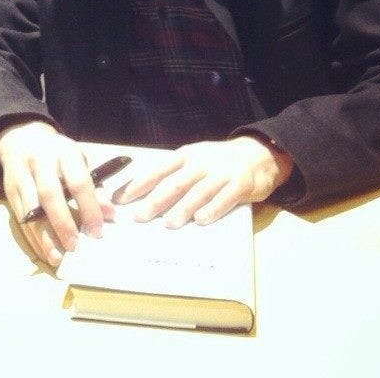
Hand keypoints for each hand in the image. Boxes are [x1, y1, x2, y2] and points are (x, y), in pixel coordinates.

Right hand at [0, 120, 114, 266]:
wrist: (22, 138)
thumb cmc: (58, 154)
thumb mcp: (79, 161)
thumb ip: (94, 186)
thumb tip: (109, 214)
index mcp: (64, 151)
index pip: (77, 181)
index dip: (88, 207)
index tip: (97, 231)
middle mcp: (40, 160)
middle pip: (49, 194)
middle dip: (62, 223)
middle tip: (74, 246)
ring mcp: (21, 174)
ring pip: (30, 208)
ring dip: (44, 236)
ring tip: (57, 257)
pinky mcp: (8, 188)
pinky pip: (19, 216)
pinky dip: (32, 236)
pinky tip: (43, 251)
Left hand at [112, 136, 292, 227]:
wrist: (258, 154)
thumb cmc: (217, 161)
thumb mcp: (193, 159)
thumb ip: (173, 175)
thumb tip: (144, 195)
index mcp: (185, 155)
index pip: (157, 170)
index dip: (138, 184)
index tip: (121, 199)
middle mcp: (201, 162)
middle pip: (175, 182)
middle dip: (155, 200)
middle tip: (140, 216)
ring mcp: (221, 172)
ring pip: (198, 191)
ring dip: (182, 208)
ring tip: (168, 223)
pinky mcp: (241, 184)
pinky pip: (225, 198)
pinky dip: (212, 209)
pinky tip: (201, 220)